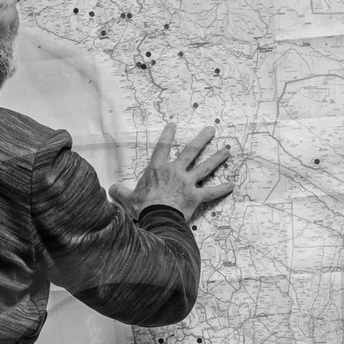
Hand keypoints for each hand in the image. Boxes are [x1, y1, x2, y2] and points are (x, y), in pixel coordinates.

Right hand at [115, 124, 234, 222]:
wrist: (157, 218)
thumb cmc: (142, 207)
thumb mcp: (127, 198)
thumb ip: (120, 191)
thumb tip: (111, 189)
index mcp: (158, 169)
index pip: (163, 147)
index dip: (168, 135)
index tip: (173, 125)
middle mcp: (175, 172)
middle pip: (191, 152)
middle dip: (202, 140)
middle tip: (211, 130)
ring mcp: (187, 183)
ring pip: (205, 167)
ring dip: (217, 158)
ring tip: (227, 150)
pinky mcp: (196, 197)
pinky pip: (211, 192)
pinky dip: (222, 189)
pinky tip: (232, 185)